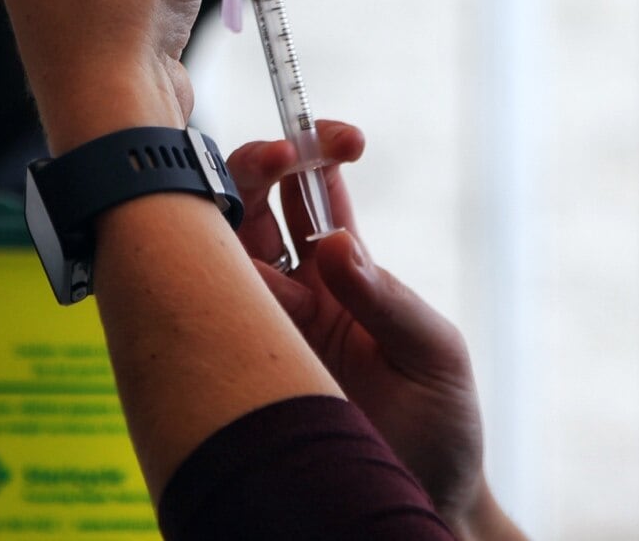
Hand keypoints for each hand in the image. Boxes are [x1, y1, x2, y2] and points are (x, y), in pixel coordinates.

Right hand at [228, 122, 524, 539]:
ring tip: (248, 200)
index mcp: (345, 271)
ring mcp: (263, 321)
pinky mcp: (237, 357)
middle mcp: (296, 288)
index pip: (316, 194)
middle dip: (259, 165)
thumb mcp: (433, 353)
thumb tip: (335, 243)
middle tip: (279, 155)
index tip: (339, 138)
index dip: (318, 153)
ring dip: (227, 212)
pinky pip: (208, 307)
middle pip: (255, 204)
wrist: (414, 501)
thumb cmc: (439, 424)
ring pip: (222, 246)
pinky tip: (206, 264)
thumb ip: (387, 298)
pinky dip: (200, 276)